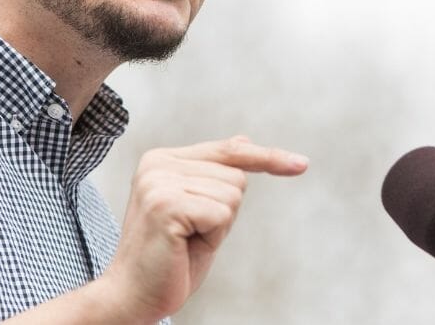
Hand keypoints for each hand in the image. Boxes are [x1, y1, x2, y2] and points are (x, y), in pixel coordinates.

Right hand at [98, 136, 307, 322]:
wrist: (133, 295)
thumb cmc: (169, 258)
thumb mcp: (200, 211)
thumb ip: (216, 175)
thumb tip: (244, 139)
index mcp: (162, 159)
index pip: (227, 150)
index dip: (266, 157)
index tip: (302, 165)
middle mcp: (157, 164)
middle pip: (236, 176)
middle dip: (224, 213)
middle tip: (189, 236)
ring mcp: (159, 182)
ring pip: (232, 195)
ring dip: (217, 227)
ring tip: (183, 241)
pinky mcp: (165, 204)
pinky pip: (221, 214)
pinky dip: (212, 236)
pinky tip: (181, 245)